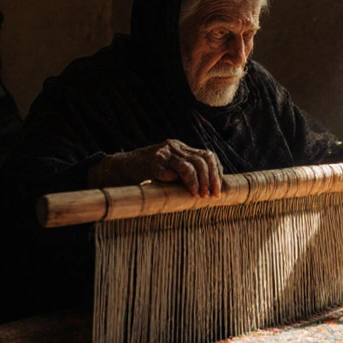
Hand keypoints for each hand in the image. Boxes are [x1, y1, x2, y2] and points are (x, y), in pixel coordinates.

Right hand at [91, 140, 223, 196]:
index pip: (208, 155)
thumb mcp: (172, 171)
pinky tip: (177, 190)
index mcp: (182, 148)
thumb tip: (214, 191)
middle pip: (201, 159)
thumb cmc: (150, 173)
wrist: (123, 167)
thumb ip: (189, 175)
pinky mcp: (151, 164)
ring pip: (188, 165)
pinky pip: (167, 172)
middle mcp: (174, 147)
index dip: (216, 173)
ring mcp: (162, 154)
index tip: (219, 191)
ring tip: (198, 195)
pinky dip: (174, 181)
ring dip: (196, 182)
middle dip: (209, 179)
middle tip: (210, 196)